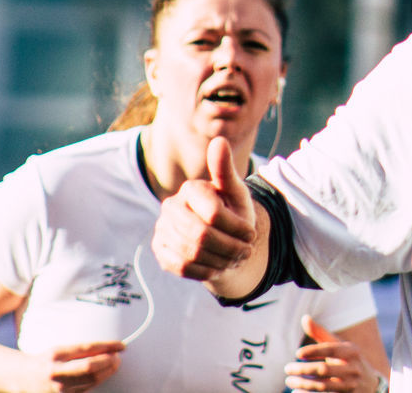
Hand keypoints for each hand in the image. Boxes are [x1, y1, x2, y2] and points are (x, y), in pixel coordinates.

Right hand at [29, 341, 124, 391]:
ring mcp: (58, 388)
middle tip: (118, 357)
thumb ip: (83, 350)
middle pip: (90, 367)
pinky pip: (86, 390)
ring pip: (91, 380)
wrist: (23, 378)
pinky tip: (101, 375)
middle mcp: (56, 372)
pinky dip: (97, 381)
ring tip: (113, 364)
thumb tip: (110, 348)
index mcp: (57, 354)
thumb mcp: (61, 350)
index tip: (121, 345)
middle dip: (109, 361)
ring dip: (107, 372)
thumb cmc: (47, 360)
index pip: (88, 348)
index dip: (108, 346)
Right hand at [151, 137, 254, 283]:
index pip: (214, 214)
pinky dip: (205, 270)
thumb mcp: (236, 192)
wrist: (223, 238)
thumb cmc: (232, 212)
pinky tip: (218, 266)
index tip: (251, 235)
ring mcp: (162, 230)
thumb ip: (226, 170)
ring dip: (220, 260)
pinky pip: (182, 267)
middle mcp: (170, 207)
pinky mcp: (160, 251)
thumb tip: (219, 140)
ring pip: (192, 253)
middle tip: (246, 252)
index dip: (237, 228)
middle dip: (229, 247)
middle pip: (201, 235)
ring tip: (235, 258)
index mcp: (190, 189)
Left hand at [285, 315, 384, 392]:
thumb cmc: (347, 360)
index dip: (314, 350)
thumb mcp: (339, 345)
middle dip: (303, 369)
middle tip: (287, 368)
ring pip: (323, 385)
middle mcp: (353, 367)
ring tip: (289, 380)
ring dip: (303, 383)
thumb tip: (305, 318)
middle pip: (325, 369)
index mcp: (352, 351)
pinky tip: (297, 392)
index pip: (332, 349)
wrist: (370, 383)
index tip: (298, 353)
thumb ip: (321, 333)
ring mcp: (351, 384)